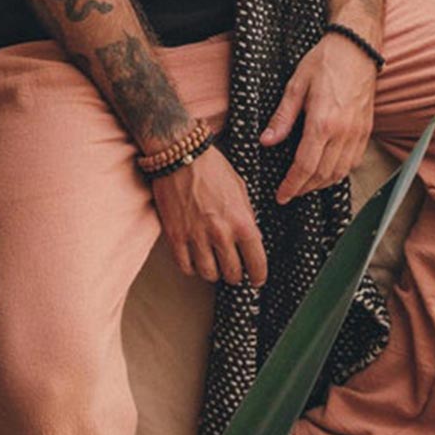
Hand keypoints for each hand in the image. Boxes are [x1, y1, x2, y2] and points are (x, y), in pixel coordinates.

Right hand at [151, 140, 268, 286]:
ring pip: (209, 274)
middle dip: (236, 275)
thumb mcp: (241, 189)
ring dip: (214, 273)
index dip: (259, 276)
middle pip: (232, 273)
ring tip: (214, 265)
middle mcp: (220, 233)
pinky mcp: (175, 236)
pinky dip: (192, 267)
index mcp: (241, 221)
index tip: (257, 279)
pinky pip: (185, 266)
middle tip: (234, 271)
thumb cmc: (213, 168)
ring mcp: (196, 236)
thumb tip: (250, 239)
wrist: (180, 154)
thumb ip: (246, 217)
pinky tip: (195, 260)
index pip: (256, 262)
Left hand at [259, 32, 377, 203]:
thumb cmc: (325, 62)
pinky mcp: (366, 130)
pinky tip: (327, 171)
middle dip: (304, 189)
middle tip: (289, 193)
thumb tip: (266, 141)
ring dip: (321, 184)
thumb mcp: (296, 85)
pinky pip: (353, 161)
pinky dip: (339, 173)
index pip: (305, 166)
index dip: (292, 185)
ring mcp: (357, 133)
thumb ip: (282, 117)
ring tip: (305, 185)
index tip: (281, 195)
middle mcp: (343, 132)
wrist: (356, 48)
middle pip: (323, 175)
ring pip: (340, 172)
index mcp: (323, 122)